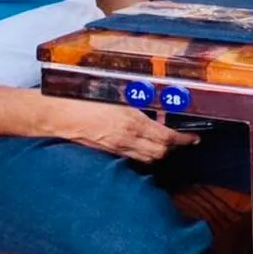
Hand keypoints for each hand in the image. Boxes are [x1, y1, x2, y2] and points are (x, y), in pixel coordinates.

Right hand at [44, 99, 196, 162]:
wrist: (58, 115)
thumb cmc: (85, 99)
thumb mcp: (117, 95)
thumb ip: (139, 102)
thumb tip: (158, 107)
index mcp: (132, 122)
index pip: (166, 138)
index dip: (184, 140)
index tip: (194, 138)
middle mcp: (126, 139)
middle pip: (160, 153)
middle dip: (173, 147)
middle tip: (181, 138)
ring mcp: (116, 148)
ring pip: (147, 159)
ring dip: (159, 152)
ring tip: (164, 142)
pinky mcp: (107, 153)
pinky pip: (132, 158)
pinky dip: (142, 154)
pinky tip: (143, 144)